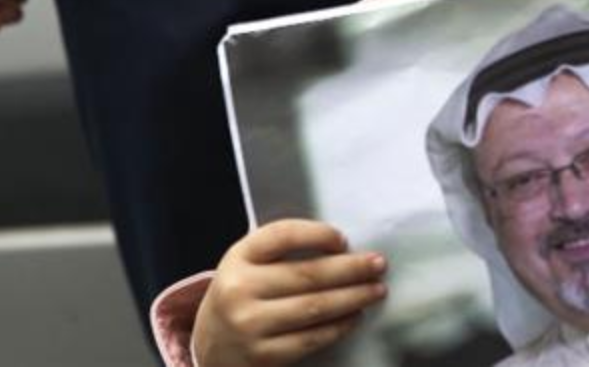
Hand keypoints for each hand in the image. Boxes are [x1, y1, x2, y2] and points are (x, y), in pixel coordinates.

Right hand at [193, 219, 388, 366]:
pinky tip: (354, 316)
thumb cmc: (242, 294)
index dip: (317, 234)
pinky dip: (339, 327)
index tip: (344, 239)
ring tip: (375, 290)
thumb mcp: (248, 263)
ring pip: (314, 308)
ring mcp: (249, 325)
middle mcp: (239, 290)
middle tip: (378, 264)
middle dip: (351, 269)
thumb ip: (283, 250)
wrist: (209, 345)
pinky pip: (311, 339)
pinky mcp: (263, 356)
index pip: (283, 235)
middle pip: (307, 274)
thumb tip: (342, 247)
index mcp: (238, 257)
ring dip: (353, 297)